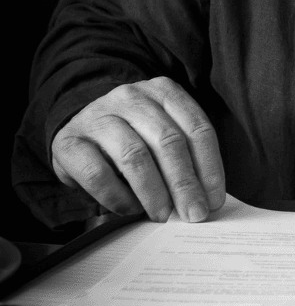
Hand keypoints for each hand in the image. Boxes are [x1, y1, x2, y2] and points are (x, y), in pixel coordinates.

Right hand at [51, 76, 225, 222]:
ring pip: (135, 156)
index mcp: (164, 90)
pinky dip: (118, 197)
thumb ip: (184, 154)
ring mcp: (98, 115)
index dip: (209, 166)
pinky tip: (130, 209)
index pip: (197, 128)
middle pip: (168, 141)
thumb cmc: (133, 136)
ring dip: (154, 192)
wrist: (80, 129)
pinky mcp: (70, 141)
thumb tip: (206, 197)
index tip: (213, 199)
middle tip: (193, 213)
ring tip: (163, 215)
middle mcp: (132, 96)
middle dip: (185, 183)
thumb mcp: (161, 133)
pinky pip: (98, 174)